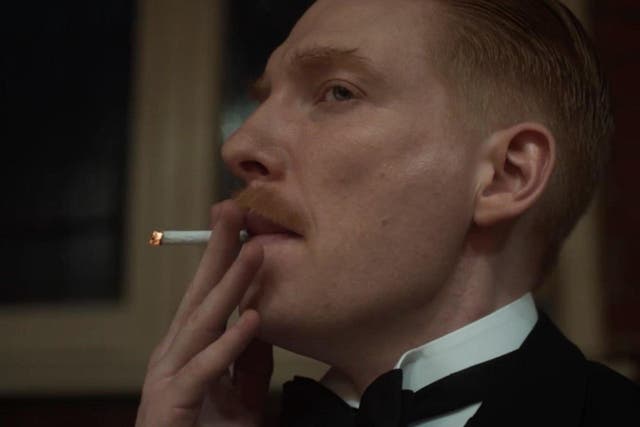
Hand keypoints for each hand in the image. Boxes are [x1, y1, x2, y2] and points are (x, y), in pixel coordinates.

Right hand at [136, 201, 272, 426]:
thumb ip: (248, 361)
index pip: (207, 295)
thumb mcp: (240, 396)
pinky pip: (204, 370)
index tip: (241, 223)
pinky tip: (252, 319)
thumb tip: (260, 319)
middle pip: (198, 295)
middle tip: (234, 208)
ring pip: (202, 323)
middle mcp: (173, 356)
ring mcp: (168, 378)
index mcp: (188, 350)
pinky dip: (229, 344)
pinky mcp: (171, 405)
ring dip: (229, 285)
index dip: (223, 258)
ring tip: (254, 250)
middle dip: (217, 251)